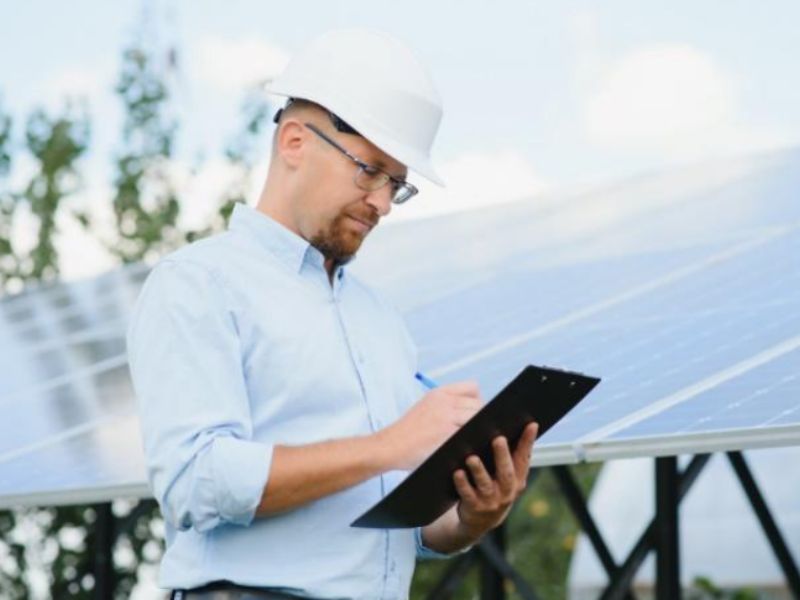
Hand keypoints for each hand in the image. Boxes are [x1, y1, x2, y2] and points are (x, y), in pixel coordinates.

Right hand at [379, 381, 482, 470]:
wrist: (390, 445)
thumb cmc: (408, 432)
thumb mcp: (425, 407)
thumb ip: (446, 405)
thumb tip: (472, 411)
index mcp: (439, 393)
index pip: (472, 388)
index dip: (476, 401)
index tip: (473, 414)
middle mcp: (444, 401)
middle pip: (479, 404)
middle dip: (479, 418)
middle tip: (472, 432)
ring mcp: (447, 417)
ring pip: (477, 418)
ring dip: (477, 429)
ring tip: (469, 440)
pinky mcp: (448, 433)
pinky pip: (470, 433)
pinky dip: (471, 440)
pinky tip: (465, 448)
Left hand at [452, 422, 538, 539]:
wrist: (481, 521)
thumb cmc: (495, 488)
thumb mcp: (507, 475)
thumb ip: (510, 456)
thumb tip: (509, 425)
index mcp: (518, 479)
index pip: (524, 458)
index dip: (528, 441)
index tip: (531, 424)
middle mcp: (507, 491)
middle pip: (506, 472)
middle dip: (502, 455)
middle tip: (498, 438)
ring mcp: (491, 500)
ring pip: (485, 484)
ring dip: (479, 470)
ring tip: (472, 457)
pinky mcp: (474, 507)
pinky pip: (467, 495)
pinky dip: (462, 484)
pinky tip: (457, 472)